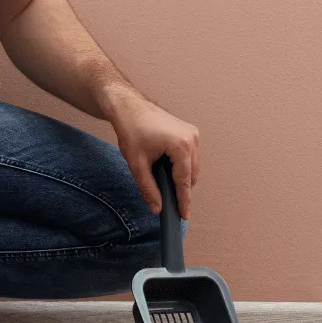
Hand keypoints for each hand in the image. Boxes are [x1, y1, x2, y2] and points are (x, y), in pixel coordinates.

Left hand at [109, 92, 200, 218]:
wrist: (128, 106)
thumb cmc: (131, 130)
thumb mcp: (137, 164)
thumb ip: (148, 189)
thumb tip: (157, 208)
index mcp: (181, 146)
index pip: (184, 181)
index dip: (183, 201)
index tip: (183, 216)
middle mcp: (192, 138)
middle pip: (191, 175)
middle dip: (180, 189)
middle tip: (167, 203)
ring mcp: (192, 133)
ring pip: (192, 166)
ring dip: (180, 176)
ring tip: (162, 182)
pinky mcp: (189, 131)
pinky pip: (189, 156)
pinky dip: (180, 165)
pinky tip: (165, 168)